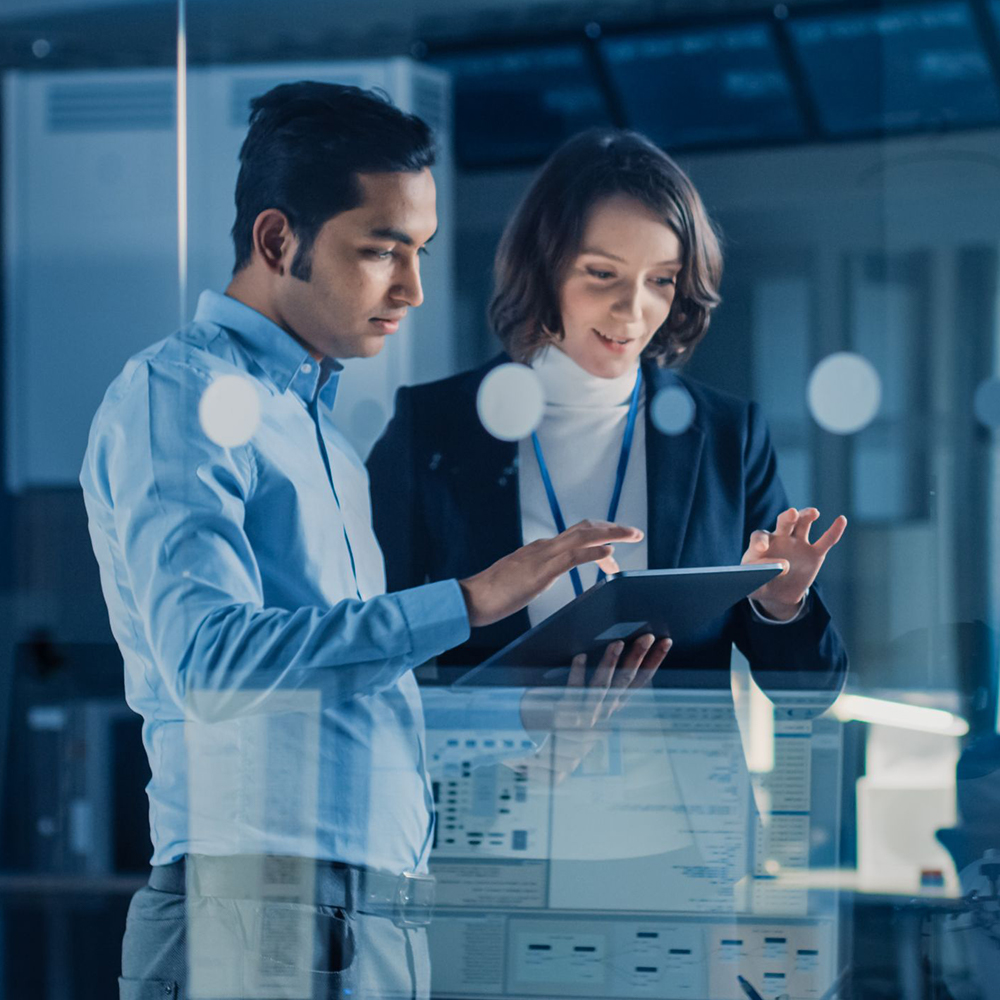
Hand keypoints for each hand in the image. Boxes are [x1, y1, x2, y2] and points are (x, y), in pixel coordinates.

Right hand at [458, 519, 642, 627]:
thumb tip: (547, 573)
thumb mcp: (521, 580)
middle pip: (584, 528)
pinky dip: (594, 552)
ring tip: (632, 536)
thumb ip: (536, 573)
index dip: (598, 537)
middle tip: (634, 533)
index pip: (575, 536)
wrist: (472, 598)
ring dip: (611, 534)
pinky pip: (572, 557)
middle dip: (611, 528)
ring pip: (583, 537)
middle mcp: (544, 547)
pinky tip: (610, 555)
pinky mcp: (541, 571)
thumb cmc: (493, 594)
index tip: (614, 549)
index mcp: (540, 549)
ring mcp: (542, 556)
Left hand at [520, 634, 671, 781]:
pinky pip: (573, 692)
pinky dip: (577, 674)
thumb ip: (610, 686)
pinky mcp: (567, 713)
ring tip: (617, 643)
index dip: (654, 662)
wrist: (556, 757)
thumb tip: (621, 651)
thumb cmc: (579, 724)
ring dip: (610, 664)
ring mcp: (587, 712)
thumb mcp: (600, 706)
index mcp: (615, 705)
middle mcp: (605, 709)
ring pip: (602, 686)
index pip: (640, 681)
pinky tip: (579, 657)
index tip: (666, 642)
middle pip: (625, 681)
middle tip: (647, 636)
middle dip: (637, 657)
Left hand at [742, 507, 846, 619]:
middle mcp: (780, 538)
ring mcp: (798, 543)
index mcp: (762, 544)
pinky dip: (834, 531)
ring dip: (807, 516)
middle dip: (788, 517)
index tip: (762, 549)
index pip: (760, 537)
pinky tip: (841, 520)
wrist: (777, 593)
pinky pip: (826, 541)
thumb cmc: (760, 585)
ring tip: (813, 513)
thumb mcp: (753, 586)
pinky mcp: (814, 554)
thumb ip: (756, 579)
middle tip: (792, 513)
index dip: (760, 541)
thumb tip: (777, 568)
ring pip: (803, 524)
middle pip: (784, 523)